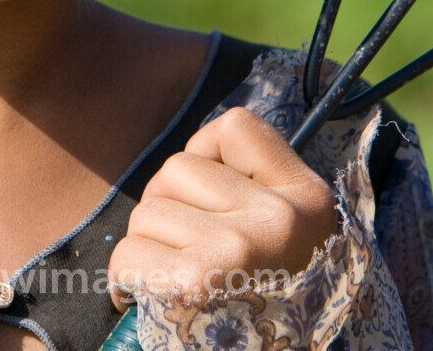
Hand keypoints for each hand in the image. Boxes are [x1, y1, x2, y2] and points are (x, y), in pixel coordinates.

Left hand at [108, 107, 338, 308]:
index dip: (208, 154)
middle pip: (176, 170)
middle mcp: (277, 219)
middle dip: (167, 208)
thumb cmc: (275, 305)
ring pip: (147, 209)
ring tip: (172, 279)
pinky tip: (143, 297)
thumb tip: (191, 159)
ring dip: (147, 245)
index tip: (212, 199)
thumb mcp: (296, 239)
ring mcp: (237, 249)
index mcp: (309, 199)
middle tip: (186, 253)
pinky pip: (128, 252)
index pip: (235, 127)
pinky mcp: (195, 284)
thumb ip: (256, 191)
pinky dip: (124, 278)